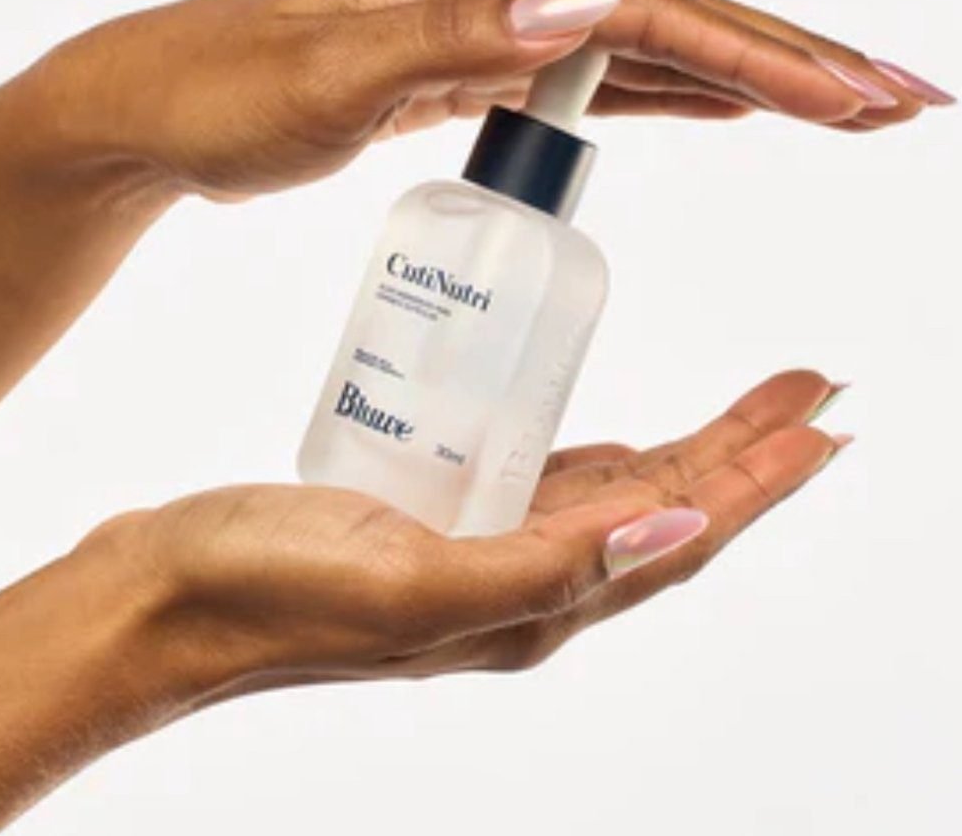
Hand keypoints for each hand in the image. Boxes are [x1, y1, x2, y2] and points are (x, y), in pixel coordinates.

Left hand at [27, 0, 950, 200]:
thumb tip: (584, 0)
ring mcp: (491, 26)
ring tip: (841, 110)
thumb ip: (450, 39)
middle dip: (793, 62)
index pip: (654, 11)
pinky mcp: (471, 70)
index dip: (763, 56)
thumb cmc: (221, 95)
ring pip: (648, 50)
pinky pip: (597, 80)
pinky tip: (717, 108)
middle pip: (677, 18)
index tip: (856, 99)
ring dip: (749, 80)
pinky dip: (672, 94)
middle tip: (897, 102)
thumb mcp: (326, 75)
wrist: (155, 109)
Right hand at [81, 369, 849, 703]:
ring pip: (619, 489)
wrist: (172, 595)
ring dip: (690, 443)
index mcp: (534, 606)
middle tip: (808, 388)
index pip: (679, 537)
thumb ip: (545, 570)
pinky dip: (602, 446)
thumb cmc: (272, 595)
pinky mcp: (443, 512)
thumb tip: (675, 536)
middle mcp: (526, 579)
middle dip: (745, 450)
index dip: (757, 482)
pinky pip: (548, 475)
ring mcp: (486, 543)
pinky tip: (618, 420)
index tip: (823, 423)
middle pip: (666, 506)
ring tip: (747, 401)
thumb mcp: (416, 584)